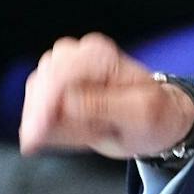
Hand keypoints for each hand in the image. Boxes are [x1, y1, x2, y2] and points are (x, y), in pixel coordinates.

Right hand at [20, 33, 193, 158]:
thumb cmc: (156, 115)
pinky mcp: (58, 86)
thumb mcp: (141, 114)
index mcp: (100, 56)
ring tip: (88, 133)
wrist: (159, 120)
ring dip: (51, 121)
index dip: (44, 105)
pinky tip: (75, 133)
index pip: (59, 73)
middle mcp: (79, 55)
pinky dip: (48, 124)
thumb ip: (103, 106)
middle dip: (49, 116)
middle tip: (81, 138)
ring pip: (36, 94)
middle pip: (42, 81)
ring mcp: (66, 69)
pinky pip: (38, 106)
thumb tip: (66, 103)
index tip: (34, 136)